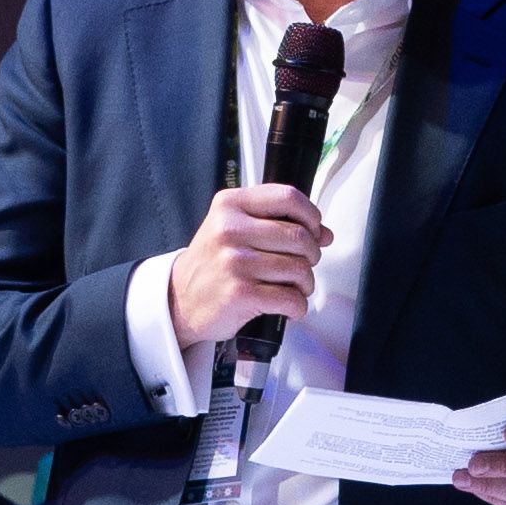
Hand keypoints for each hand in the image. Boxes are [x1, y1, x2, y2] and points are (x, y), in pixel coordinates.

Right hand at [166, 182, 328, 355]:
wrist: (181, 298)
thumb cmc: (213, 262)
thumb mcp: (234, 228)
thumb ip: (277, 223)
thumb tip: (324, 234)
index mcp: (231, 205)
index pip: (288, 197)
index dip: (311, 216)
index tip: (314, 230)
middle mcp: (230, 229)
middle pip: (300, 236)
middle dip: (311, 255)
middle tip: (302, 265)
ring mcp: (235, 262)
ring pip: (300, 269)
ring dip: (305, 284)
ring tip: (293, 288)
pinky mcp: (241, 293)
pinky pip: (291, 299)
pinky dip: (297, 307)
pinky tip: (287, 306)